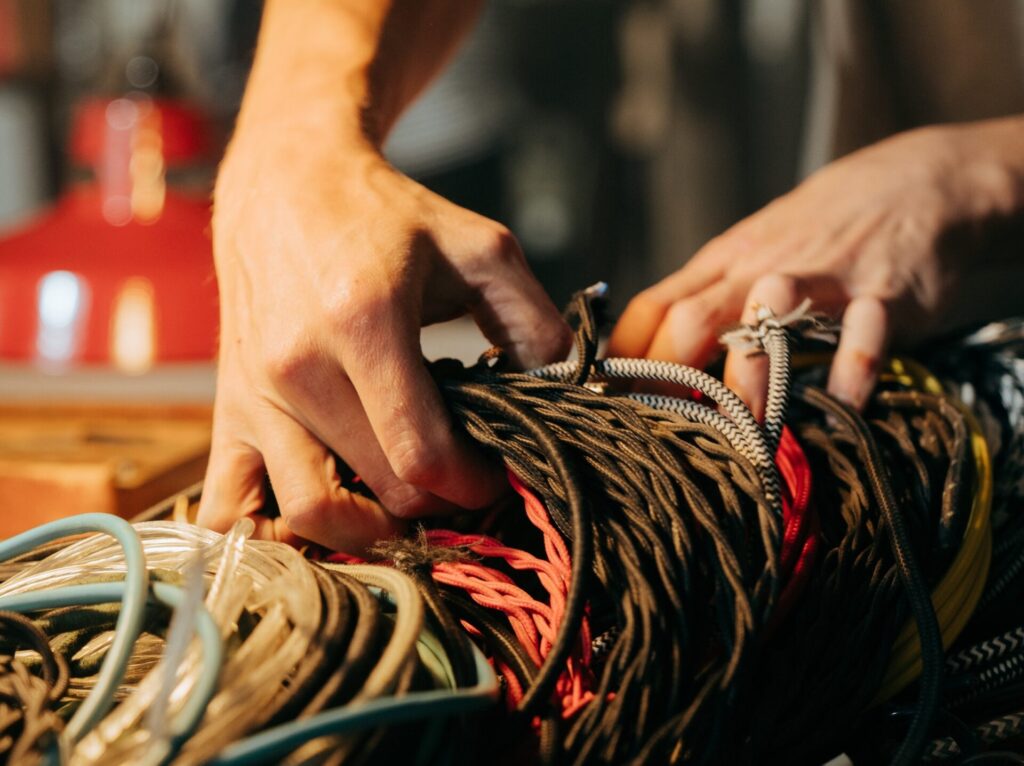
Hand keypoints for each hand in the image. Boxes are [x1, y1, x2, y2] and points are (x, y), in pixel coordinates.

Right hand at [196, 138, 570, 552]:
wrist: (288, 184)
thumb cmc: (387, 217)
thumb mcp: (480, 249)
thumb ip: (534, 322)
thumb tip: (564, 393)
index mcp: (364, 321)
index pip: (422, 454)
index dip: (473, 484)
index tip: (494, 473)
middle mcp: (299, 366)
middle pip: (380, 489)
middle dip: (438, 504)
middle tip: (462, 483)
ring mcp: (255, 394)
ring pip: (310, 514)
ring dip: (368, 532)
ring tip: (404, 508)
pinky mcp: (227, 407)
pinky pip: (229, 507)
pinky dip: (273, 537)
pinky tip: (320, 524)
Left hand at [610, 120, 1023, 416]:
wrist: (922, 180)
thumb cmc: (823, 228)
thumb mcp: (755, 251)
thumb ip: (709, 297)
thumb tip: (650, 353)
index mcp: (725, 262)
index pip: (654, 306)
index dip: (623, 357)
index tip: (603, 404)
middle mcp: (762, 269)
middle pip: (693, 317)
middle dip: (666, 376)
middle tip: (655, 434)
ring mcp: (823, 279)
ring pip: (770, 316)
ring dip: (750, 374)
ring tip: (743, 433)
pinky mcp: (885, 293)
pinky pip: (865, 334)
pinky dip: (853, 370)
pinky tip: (840, 407)